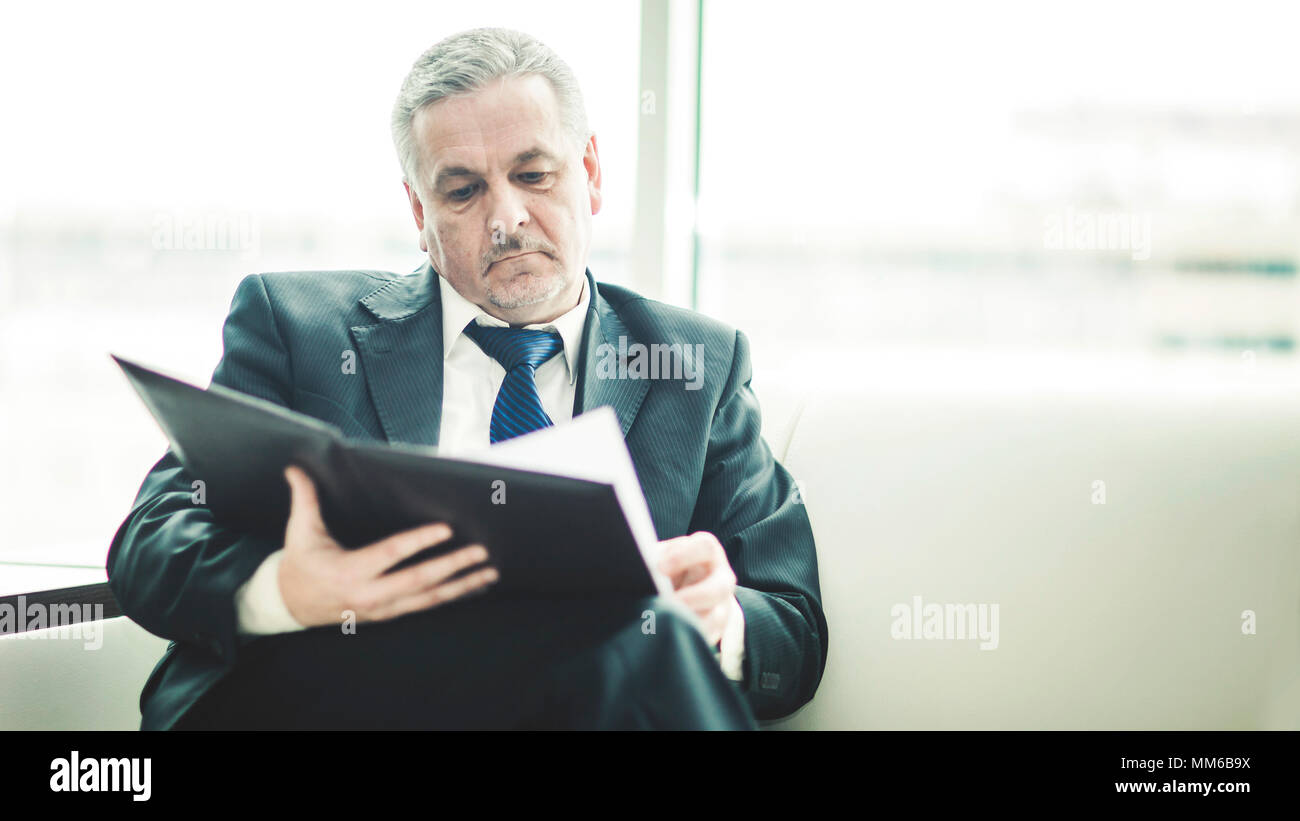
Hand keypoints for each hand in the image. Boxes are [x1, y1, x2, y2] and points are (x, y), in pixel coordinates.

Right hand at [277, 465, 498, 627]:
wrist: (290, 604)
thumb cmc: (300, 562)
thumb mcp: (299, 530)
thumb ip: (304, 497)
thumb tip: (295, 467)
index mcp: (348, 571)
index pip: (390, 554)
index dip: (419, 542)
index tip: (446, 529)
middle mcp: (369, 594)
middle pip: (418, 580)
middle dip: (452, 566)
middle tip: (479, 551)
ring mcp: (382, 609)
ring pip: (428, 599)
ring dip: (461, 585)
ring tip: (488, 572)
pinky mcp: (389, 614)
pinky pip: (425, 606)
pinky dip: (451, 596)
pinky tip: (472, 586)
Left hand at [656, 531, 736, 646]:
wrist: (674, 585)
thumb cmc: (664, 565)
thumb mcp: (660, 556)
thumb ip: (653, 558)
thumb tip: (640, 566)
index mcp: (706, 551)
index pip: (704, 548)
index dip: (683, 557)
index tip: (660, 567)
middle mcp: (721, 577)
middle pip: (718, 588)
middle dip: (693, 597)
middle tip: (668, 602)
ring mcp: (722, 605)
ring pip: (716, 618)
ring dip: (690, 623)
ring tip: (666, 624)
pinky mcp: (715, 628)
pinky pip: (708, 637)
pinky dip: (688, 638)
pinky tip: (670, 636)